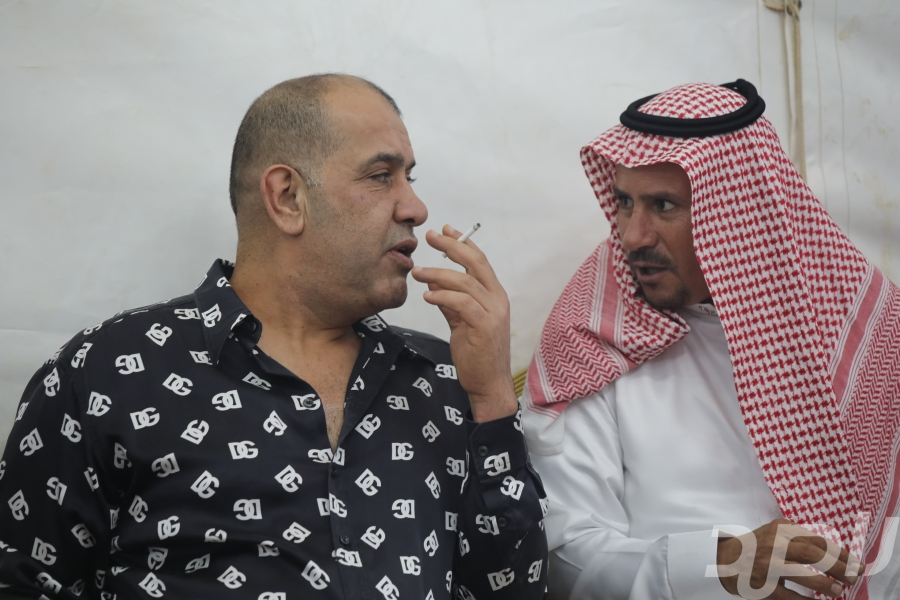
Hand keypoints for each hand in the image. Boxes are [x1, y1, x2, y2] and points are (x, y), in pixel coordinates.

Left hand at [411, 224, 517, 421]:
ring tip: (417, 272)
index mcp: (494, 295)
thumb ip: (450, 300)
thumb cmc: (475, 353)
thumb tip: (433, 280)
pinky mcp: (485, 327)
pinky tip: (427, 296)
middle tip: (430, 237)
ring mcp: (494, 313)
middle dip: (451, 247)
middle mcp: (498, 299)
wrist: (488, 384)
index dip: (463, 243)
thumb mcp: (460, 321)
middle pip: (476, 263)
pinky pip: (462, 304)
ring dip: (438, 274)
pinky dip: (443, 297)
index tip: (445, 230)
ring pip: (465, 282)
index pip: (480, 261)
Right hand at [717, 518, 863, 598]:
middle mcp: (774, 544)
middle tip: (853, 577)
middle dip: (838, 566)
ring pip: (802, 573)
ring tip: (838, 591)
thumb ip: (801, 539)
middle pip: (813, 553)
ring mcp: (767, 564)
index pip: (818, 540)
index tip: (856, 565)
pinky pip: (789, 595)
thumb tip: (838, 556)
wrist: (725, 560)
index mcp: (781, 529)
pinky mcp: (762, 585)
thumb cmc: (758, 547)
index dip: (841, 554)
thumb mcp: (777, 535)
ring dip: (824, 584)